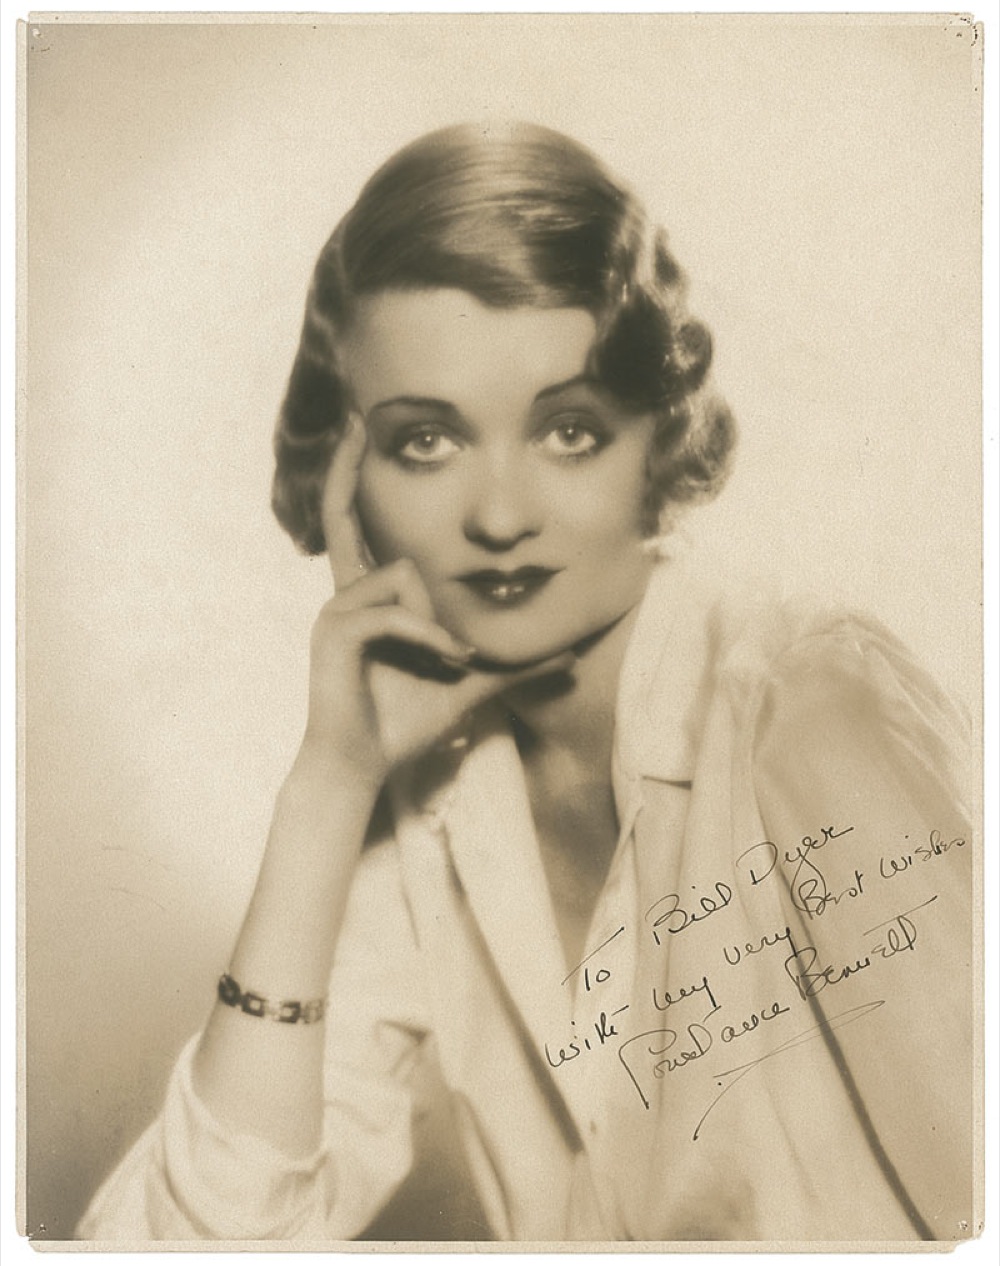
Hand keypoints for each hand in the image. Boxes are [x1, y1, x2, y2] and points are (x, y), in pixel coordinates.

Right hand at [301, 414, 573, 784]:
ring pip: (403, 573)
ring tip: (445, 660)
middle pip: (353, 517)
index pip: (352, 520)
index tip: (355, 423)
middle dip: (378, 512)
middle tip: (407, 543)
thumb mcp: (470, 683)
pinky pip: (395, 613)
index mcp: (368, 594)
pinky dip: (428, 639)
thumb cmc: (406, 722)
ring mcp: (335, 608)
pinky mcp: (333, 630)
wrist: (366, 764)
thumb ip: (510, 665)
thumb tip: (565, 657)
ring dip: (436, 623)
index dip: (347, 471)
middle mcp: (345, 590)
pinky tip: (441, 663)